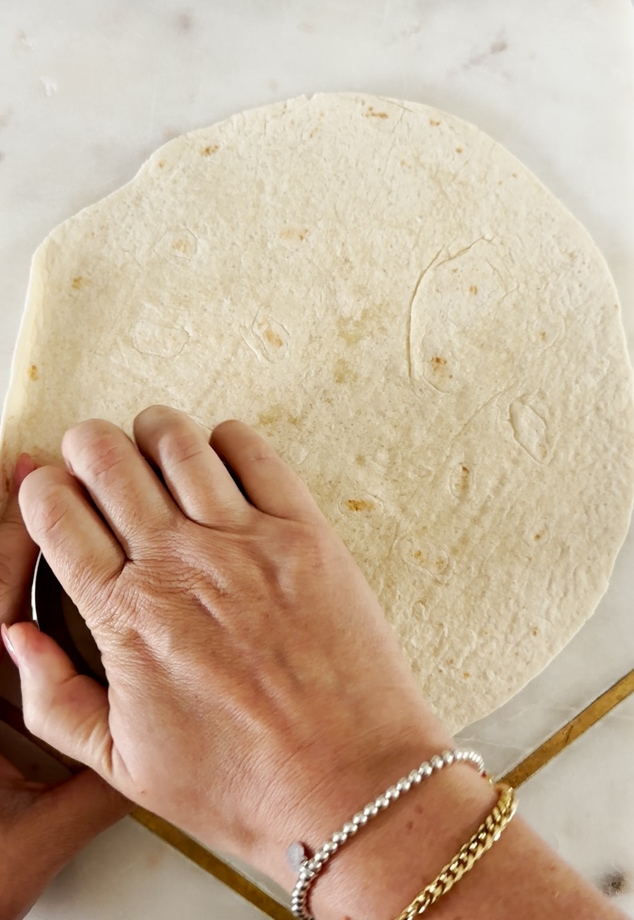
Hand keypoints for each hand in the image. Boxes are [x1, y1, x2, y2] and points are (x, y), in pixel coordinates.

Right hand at [5, 408, 453, 885]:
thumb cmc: (242, 784)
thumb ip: (54, 697)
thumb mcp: (124, 764)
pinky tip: (221, 464)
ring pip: (175, 439)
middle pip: (105, 456)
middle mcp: (179, 565)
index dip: (42, 490)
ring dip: (153, 432)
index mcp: (124, 616)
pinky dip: (226, 441)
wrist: (350, 788)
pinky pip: (253, 451)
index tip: (54, 498)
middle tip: (98, 464)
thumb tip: (15, 636)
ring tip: (155, 451)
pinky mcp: (305, 534)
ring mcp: (245, 542)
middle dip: (88, 447)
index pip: (54, 510)